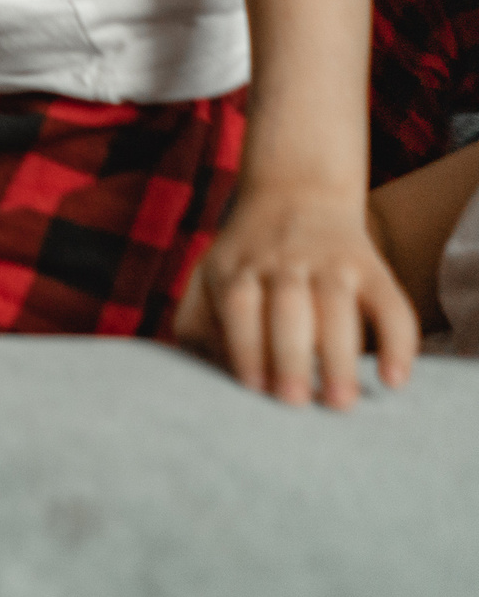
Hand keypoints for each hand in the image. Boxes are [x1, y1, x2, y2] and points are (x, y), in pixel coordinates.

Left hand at [172, 181, 419, 408]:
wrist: (298, 192)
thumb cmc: (246, 259)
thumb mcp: (208, 276)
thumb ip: (197, 323)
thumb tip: (202, 375)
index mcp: (239, 266)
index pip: (240, 304)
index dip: (246, 345)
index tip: (255, 389)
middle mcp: (284, 261)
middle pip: (288, 306)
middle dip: (290, 356)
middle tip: (294, 403)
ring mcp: (331, 262)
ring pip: (338, 306)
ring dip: (340, 356)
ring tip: (341, 404)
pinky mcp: (372, 267)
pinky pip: (391, 303)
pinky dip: (398, 341)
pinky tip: (395, 381)